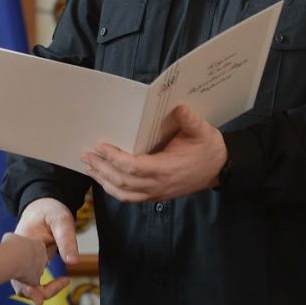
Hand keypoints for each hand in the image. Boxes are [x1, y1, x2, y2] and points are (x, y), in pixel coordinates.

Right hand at [10, 198, 76, 304]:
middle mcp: (17, 254)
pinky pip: (31, 282)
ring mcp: (20, 260)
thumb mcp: (61, 220)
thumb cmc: (50, 210)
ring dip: (40, 291)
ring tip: (64, 281)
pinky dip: (42, 287)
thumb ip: (66, 239)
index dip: (25, 287)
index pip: (18, 269)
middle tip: (54, 291)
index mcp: (21, 242)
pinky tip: (63, 280)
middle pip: (18, 282)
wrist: (42, 206)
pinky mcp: (27, 264)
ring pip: (24, 285)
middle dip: (33, 293)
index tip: (39, 297)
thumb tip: (73, 263)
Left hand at [81, 104, 227, 201]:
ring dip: (103, 180)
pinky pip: (130, 197)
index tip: (100, 146)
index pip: (133, 167)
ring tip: (89, 166)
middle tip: (85, 154)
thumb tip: (179, 106)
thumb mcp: (203, 130)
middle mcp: (159, 185)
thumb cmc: (208, 148)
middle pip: (123, 182)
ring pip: (123, 193)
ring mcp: (157, 193)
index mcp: (167, 169)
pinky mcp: (156, 195)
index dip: (114, 158)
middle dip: (102, 168)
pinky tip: (104, 178)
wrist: (220, 168)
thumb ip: (190, 120)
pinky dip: (114, 189)